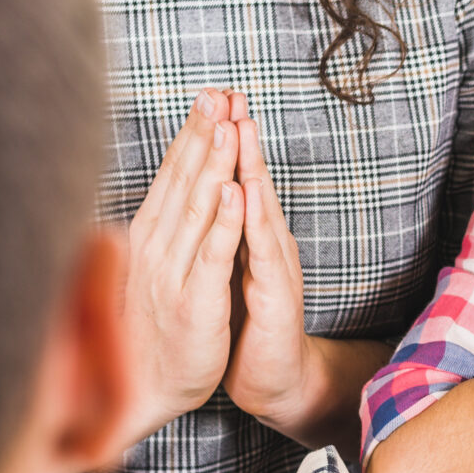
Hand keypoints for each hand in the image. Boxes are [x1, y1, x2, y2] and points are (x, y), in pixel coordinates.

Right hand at [122, 90, 245, 435]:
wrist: (142, 394)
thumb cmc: (146, 333)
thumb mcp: (148, 272)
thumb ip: (154, 232)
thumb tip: (156, 196)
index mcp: (148, 238)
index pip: (172, 176)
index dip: (192, 136)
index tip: (209, 97)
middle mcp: (155, 249)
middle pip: (183, 181)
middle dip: (202, 134)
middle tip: (218, 91)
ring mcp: (172, 274)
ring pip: (197, 208)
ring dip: (213, 165)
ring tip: (227, 124)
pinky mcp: (193, 302)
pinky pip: (211, 256)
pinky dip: (224, 222)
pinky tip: (236, 191)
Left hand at [222, 101, 319, 429]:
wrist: (275, 380)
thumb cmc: (246, 327)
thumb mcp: (222, 272)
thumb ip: (215, 235)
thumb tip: (195, 202)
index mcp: (246, 238)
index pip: (231, 181)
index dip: (220, 141)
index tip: (208, 98)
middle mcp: (265, 245)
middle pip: (250, 181)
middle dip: (239, 136)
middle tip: (229, 92)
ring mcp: (276, 268)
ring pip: (260, 208)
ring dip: (250, 165)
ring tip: (240, 126)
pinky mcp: (277, 296)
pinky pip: (264, 252)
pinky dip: (253, 221)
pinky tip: (245, 192)